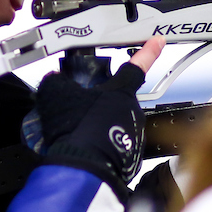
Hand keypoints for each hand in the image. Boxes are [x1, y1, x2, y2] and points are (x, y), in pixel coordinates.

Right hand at [35, 37, 165, 196]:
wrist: (82, 170)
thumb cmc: (75, 130)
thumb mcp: (56, 94)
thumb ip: (58, 81)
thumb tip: (54, 81)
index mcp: (121, 91)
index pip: (138, 64)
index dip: (148, 51)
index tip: (157, 42)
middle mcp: (133, 111)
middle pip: (118, 99)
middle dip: (102, 102)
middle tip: (79, 108)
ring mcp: (134, 135)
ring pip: (116, 123)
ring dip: (100, 125)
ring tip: (77, 133)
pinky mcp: (130, 158)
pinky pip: (115, 145)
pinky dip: (102, 145)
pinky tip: (85, 148)